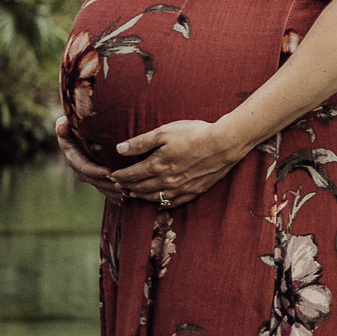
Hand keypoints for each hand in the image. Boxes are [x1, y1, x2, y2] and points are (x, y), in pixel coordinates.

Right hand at [53, 113, 129, 202]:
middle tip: (123, 187)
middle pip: (91, 178)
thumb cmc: (80, 116)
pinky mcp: (93, 173)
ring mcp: (84, 169)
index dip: (95, 170)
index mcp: (70, 151)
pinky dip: (110, 194)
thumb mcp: (72, 118)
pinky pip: (100, 186)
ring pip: (97, 184)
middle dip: (106, 184)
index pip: (82, 165)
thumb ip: (66, 123)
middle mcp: (75, 162)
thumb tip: (61, 127)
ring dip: (110, 191)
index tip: (110, 173)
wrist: (83, 120)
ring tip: (126, 194)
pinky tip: (122, 201)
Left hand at [109, 119, 248, 208]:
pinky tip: (157, 201)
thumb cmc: (194, 134)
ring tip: (132, 194)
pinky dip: (160, 203)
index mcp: (157, 165)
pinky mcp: (193, 192)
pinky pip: (172, 203)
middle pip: (140, 188)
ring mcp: (180, 189)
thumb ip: (140, 142)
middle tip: (118, 186)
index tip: (112, 175)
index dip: (120, 176)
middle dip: (127, 187)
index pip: (132, 175)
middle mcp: (166, 181)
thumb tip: (119, 149)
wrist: (224, 144)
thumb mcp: (164, 132)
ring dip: (140, 196)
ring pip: (154, 198)